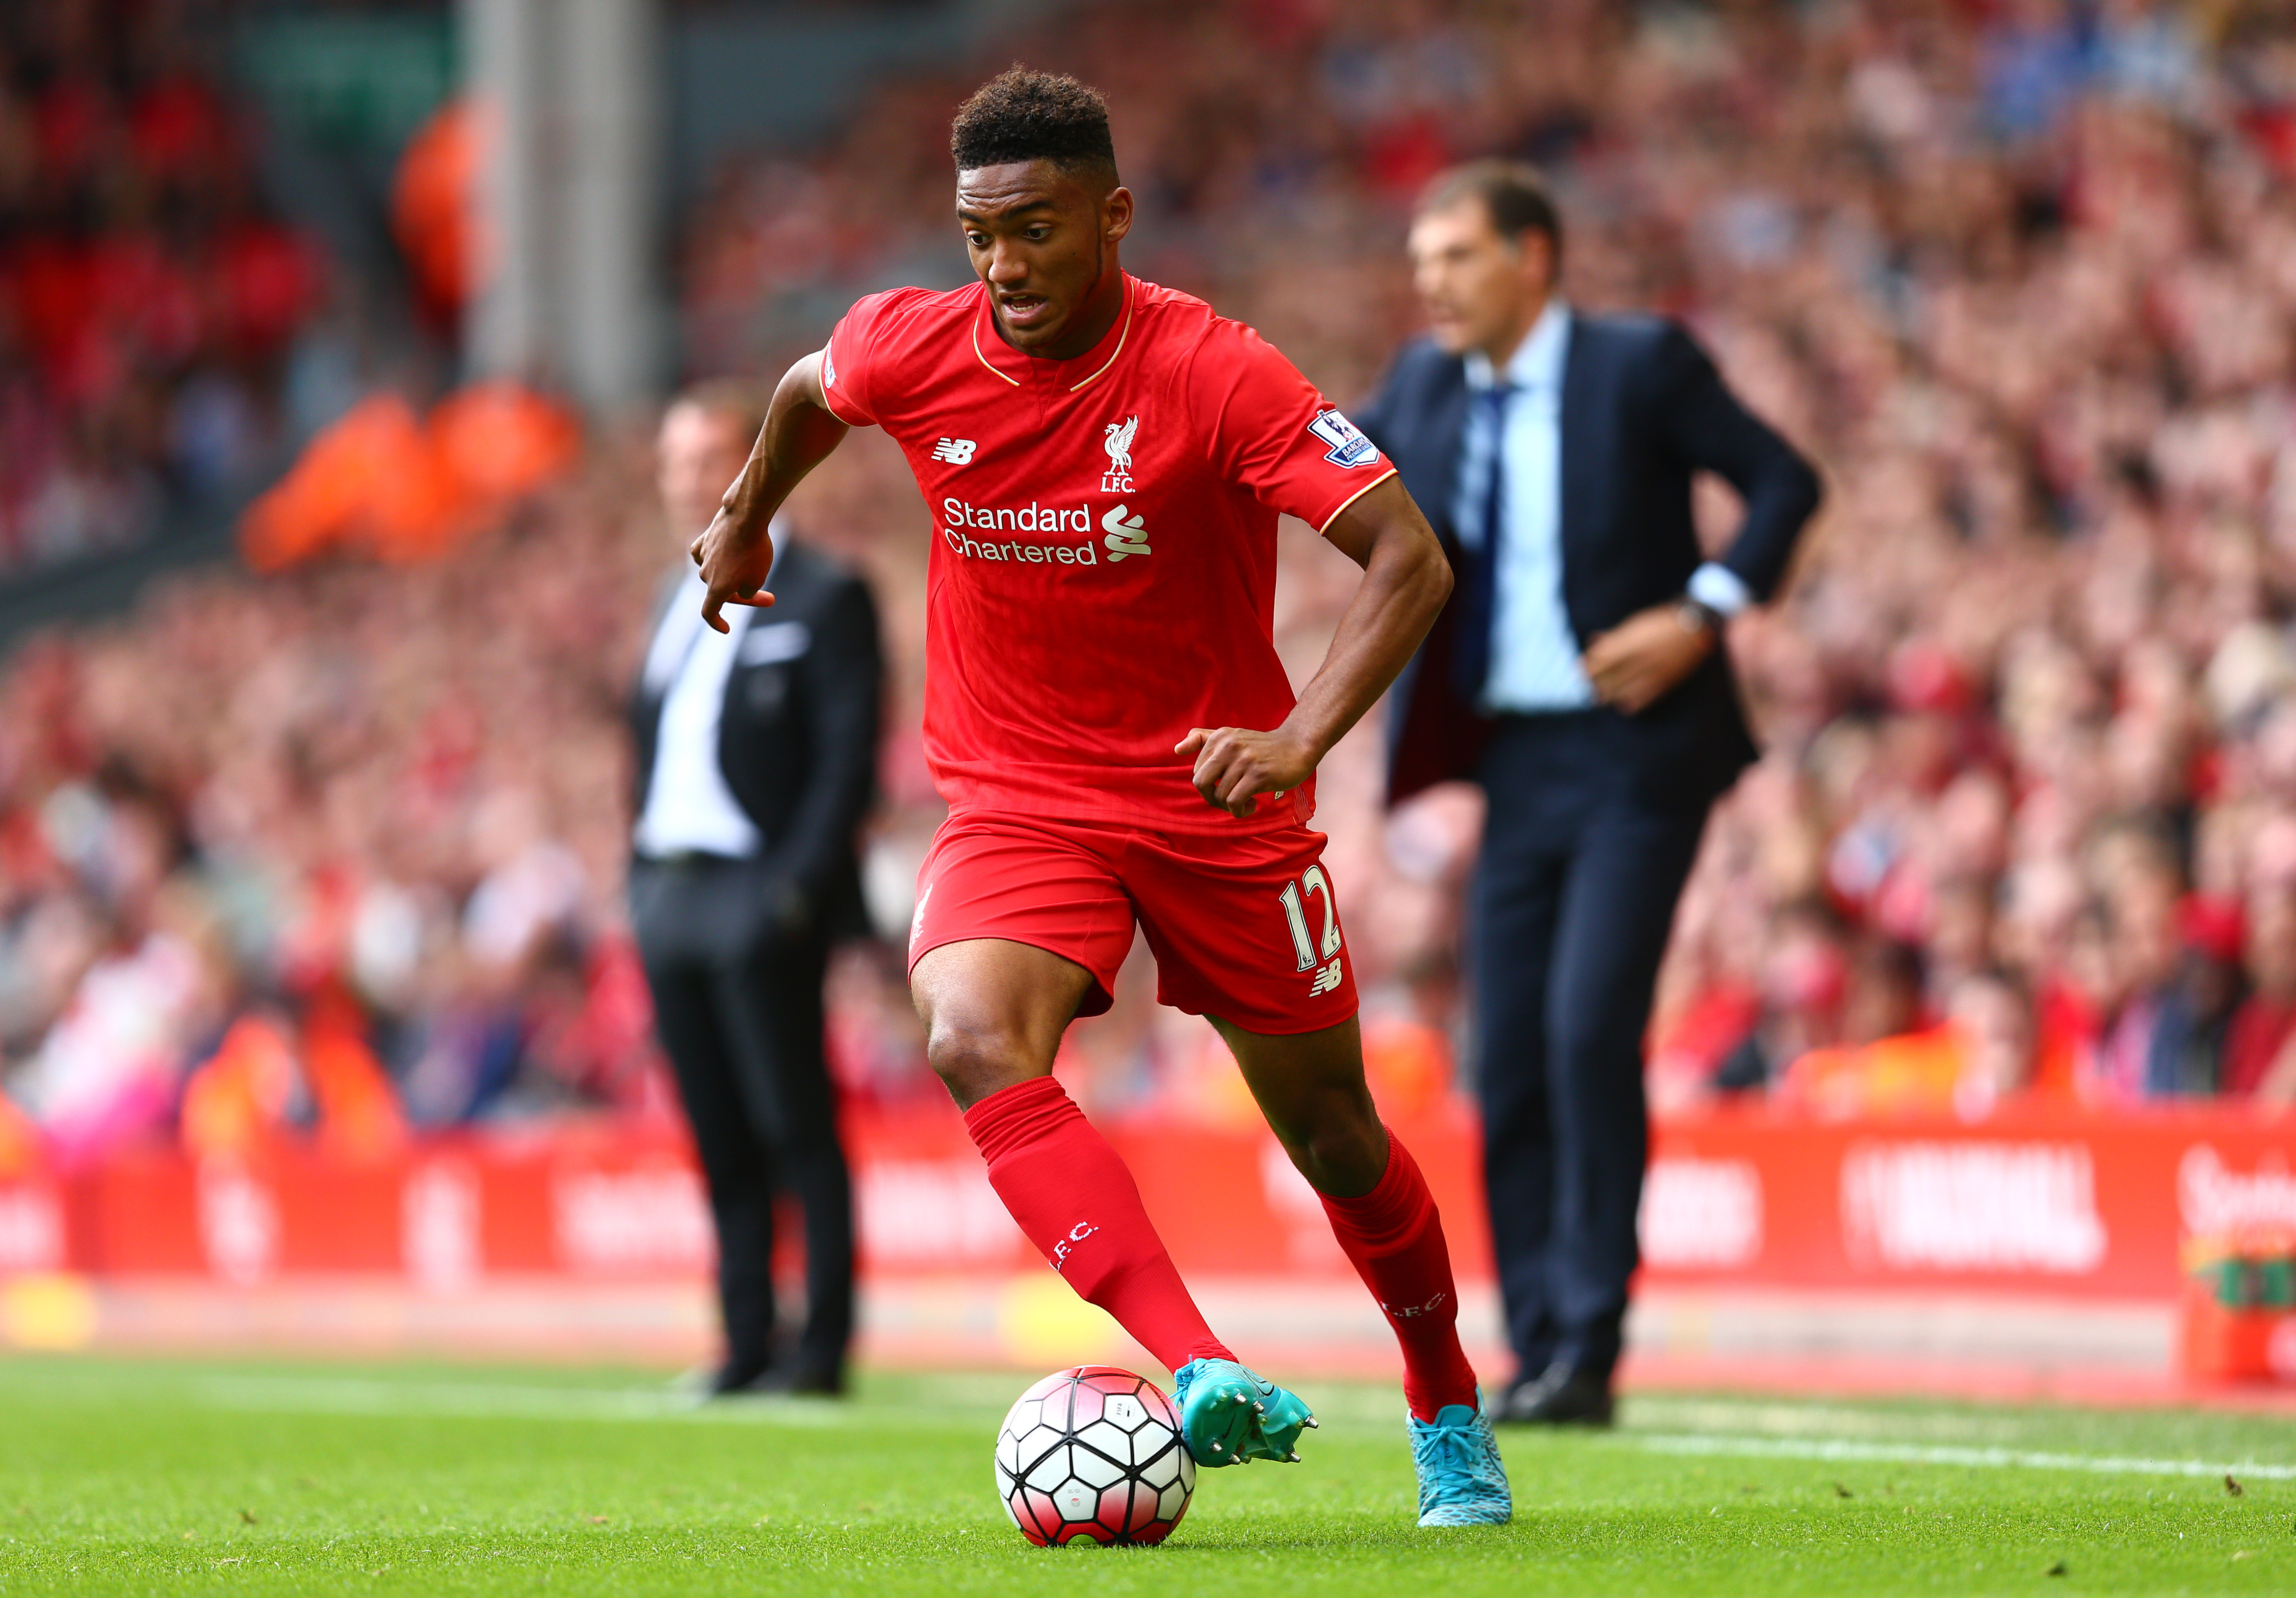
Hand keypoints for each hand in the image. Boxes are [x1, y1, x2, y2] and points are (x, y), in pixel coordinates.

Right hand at [690, 504, 775, 632]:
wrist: (745, 517)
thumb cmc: (754, 550)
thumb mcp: (757, 578)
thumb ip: (746, 590)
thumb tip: (738, 587)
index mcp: (716, 589)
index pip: (709, 612)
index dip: (716, 623)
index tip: (726, 629)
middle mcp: (704, 574)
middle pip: (721, 591)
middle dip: (746, 597)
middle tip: (770, 599)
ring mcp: (702, 556)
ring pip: (716, 573)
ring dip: (734, 575)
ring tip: (757, 567)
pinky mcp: (704, 540)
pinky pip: (705, 554)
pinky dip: (714, 558)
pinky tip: (722, 555)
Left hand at [1175, 726, 1316, 818]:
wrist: (1297, 746)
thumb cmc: (1263, 747)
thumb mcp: (1232, 736)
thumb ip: (1204, 739)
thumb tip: (1176, 749)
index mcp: (1220, 737)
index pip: (1197, 771)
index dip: (1208, 786)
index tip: (1225, 787)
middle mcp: (1229, 746)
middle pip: (1200, 783)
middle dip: (1211, 798)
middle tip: (1227, 800)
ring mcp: (1244, 760)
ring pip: (1220, 795)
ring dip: (1230, 806)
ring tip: (1246, 801)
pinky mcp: (1258, 775)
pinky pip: (1234, 802)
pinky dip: (1240, 811)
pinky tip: (1252, 805)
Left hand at [1582, 602, 1714, 713]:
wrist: (1695, 629)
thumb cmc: (1662, 622)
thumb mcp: (1635, 623)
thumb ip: (1613, 635)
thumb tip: (1592, 640)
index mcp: (1628, 643)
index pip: (1598, 660)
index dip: (1586, 667)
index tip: (1582, 669)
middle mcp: (1637, 660)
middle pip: (1605, 679)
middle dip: (1595, 683)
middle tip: (1591, 684)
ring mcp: (1650, 674)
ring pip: (1620, 693)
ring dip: (1609, 696)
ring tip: (1603, 696)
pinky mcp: (1663, 684)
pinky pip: (1640, 700)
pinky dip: (1628, 704)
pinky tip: (1623, 703)